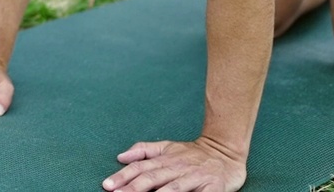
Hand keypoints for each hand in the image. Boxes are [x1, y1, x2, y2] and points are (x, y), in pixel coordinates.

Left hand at [103, 137, 246, 191]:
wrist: (226, 150)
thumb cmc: (193, 153)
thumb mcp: (167, 146)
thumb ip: (143, 150)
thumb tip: (120, 156)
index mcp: (165, 159)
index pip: (139, 167)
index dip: (123, 176)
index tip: (108, 186)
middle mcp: (177, 167)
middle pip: (151, 178)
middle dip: (133, 188)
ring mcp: (195, 177)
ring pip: (173, 189)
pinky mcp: (213, 187)